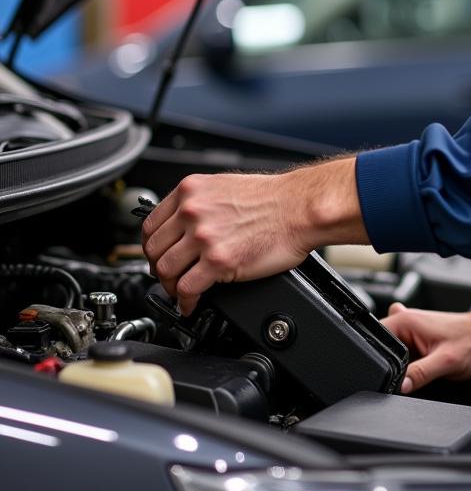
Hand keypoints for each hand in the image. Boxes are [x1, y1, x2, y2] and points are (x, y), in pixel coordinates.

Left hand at [142, 157, 365, 315]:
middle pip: (153, 250)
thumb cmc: (275, 198)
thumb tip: (186, 225)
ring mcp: (203, 237)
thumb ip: (200, 203)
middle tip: (169, 278)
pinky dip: (185, 302)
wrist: (300, 208)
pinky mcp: (218, 261)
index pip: (150, 224)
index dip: (153, 246)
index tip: (159, 256)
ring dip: (170, 287)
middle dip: (159, 268)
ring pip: (165, 271)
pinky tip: (192, 303)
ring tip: (181, 292)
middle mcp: (192, 211)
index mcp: (191, 190)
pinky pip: (186, 289)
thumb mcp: (226, 187)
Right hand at [381, 304, 470, 393]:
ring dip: (399, 367)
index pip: (375, 338)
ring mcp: (411, 334)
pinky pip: (402, 358)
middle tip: (409, 377)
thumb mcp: (446, 361)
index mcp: (406, 321)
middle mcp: (406, 324)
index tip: (387, 376)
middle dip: (389, 366)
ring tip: (421, 371)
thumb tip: (398, 386)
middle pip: (381, 350)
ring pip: (391, 357)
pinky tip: (419, 373)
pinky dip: (406, 367)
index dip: (377, 360)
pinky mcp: (417, 344)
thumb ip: (420, 373)